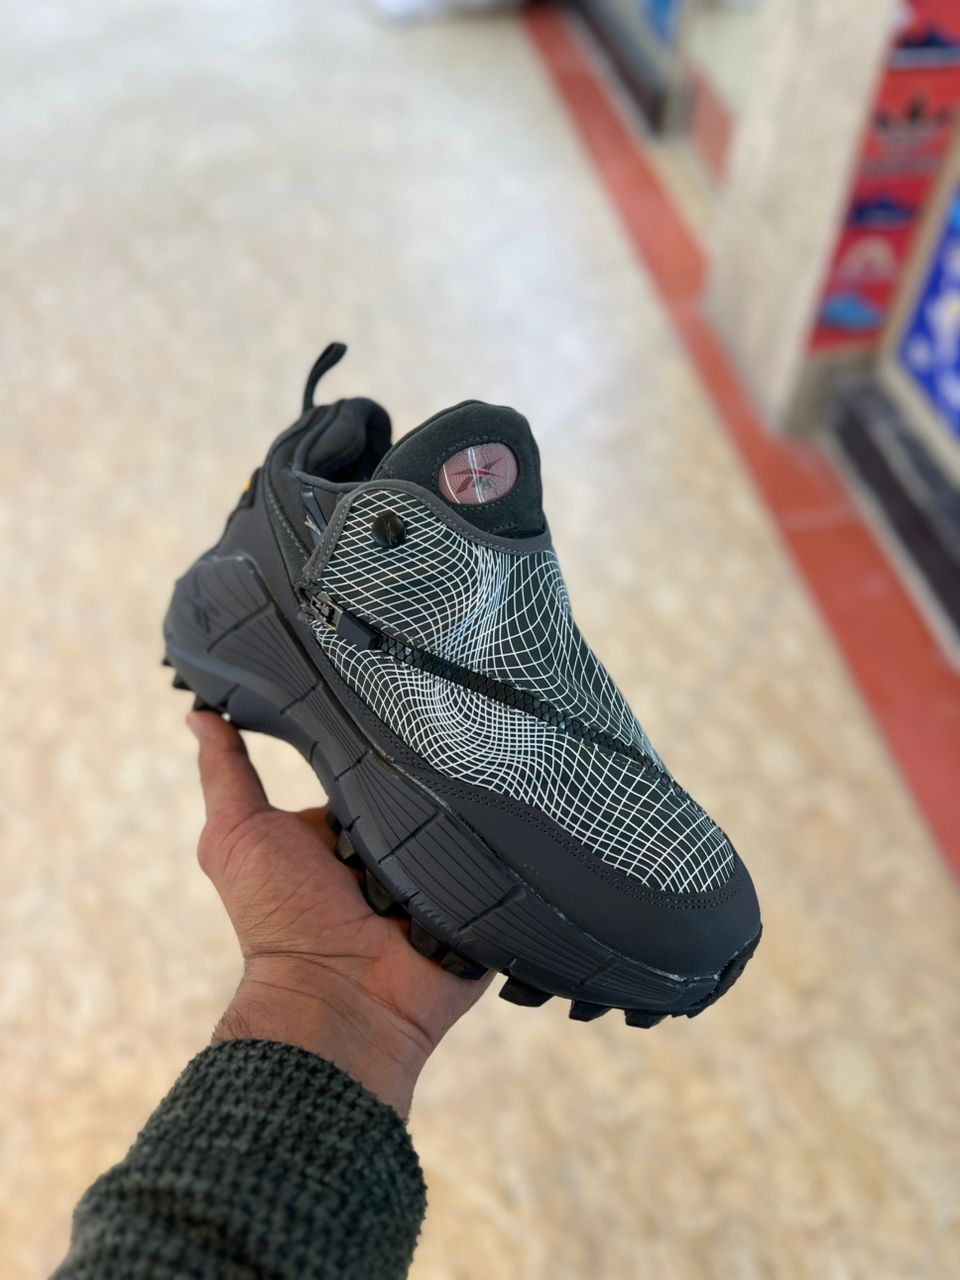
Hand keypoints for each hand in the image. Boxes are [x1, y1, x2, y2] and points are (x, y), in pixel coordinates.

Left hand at [187, 710, 492, 1116]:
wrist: (338, 1004)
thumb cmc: (278, 920)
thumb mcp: (239, 835)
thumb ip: (227, 774)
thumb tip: (199, 713)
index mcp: (348, 830)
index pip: (376, 767)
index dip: (381, 743)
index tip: (394, 706)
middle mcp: (396, 853)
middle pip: (427, 791)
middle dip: (430, 774)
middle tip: (440, 754)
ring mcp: (441, 882)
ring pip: (469, 822)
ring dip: (467, 813)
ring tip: (469, 795)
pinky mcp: (480, 911)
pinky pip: (505, 872)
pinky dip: (503, 858)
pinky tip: (511, 826)